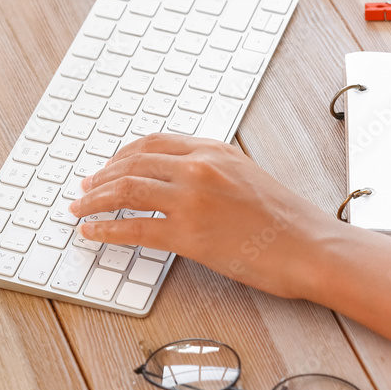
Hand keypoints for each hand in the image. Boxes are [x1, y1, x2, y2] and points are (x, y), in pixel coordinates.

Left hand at [70, 134, 334, 299]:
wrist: (311, 246)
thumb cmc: (286, 219)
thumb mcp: (247, 175)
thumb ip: (211, 169)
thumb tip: (176, 178)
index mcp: (213, 149)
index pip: (152, 142)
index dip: (121, 155)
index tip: (107, 166)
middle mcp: (199, 166)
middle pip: (132, 162)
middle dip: (100, 176)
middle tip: (84, 188)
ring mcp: (192, 198)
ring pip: (126, 189)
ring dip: (94, 199)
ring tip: (79, 207)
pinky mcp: (189, 233)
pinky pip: (134, 227)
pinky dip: (106, 228)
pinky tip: (92, 231)